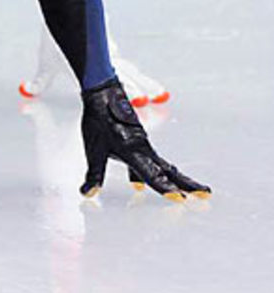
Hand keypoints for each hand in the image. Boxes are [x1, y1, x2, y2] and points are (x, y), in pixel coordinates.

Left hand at [80, 77, 210, 200]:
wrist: (103, 92)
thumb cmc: (99, 119)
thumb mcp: (93, 150)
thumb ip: (94, 174)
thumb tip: (87, 194)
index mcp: (134, 152)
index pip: (153, 175)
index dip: (166, 188)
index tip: (181, 199)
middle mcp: (144, 148)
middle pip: (169, 170)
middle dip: (188, 184)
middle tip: (205, 195)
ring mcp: (143, 144)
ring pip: (164, 165)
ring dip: (178, 179)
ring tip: (189, 192)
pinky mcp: (139, 140)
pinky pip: (152, 160)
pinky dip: (159, 172)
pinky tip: (139, 183)